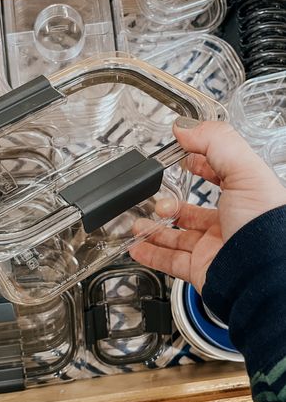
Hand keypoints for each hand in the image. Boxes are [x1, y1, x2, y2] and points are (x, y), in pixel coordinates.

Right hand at [130, 118, 285, 292]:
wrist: (262, 274)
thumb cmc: (264, 224)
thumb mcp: (245, 171)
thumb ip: (216, 143)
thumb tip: (185, 128)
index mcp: (244, 198)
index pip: (218, 177)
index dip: (199, 165)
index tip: (180, 158)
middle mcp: (229, 224)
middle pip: (193, 213)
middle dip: (171, 205)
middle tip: (155, 198)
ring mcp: (213, 248)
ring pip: (177, 238)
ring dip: (154, 230)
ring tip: (137, 222)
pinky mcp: (200, 269)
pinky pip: (170, 262)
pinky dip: (151, 255)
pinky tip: (137, 246)